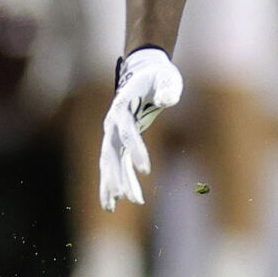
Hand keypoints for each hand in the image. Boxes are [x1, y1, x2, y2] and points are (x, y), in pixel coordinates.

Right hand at [100, 47, 182, 209]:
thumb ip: (168, 89)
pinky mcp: (119, 139)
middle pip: (110, 153)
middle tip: (124, 198)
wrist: (144, 70)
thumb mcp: (168, 78)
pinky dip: (119, 180)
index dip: (136, 150)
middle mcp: (112, 122)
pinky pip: (117, 163)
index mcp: (122, 107)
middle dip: (116, 176)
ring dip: (113, 183)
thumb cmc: (159, 75)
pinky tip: (123, 199)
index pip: (128, 133)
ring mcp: (113, 132)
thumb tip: (166, 101)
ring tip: (114, 206)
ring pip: (109, 162)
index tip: (147, 170)